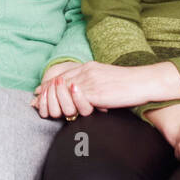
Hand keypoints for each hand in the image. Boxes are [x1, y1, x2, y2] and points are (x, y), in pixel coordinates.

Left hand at [31, 61, 179, 117]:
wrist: (144, 82)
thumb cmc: (128, 85)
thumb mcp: (105, 80)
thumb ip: (91, 85)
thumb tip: (79, 94)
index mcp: (88, 67)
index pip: (62, 75)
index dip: (47, 85)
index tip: (37, 93)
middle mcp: (87, 71)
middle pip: (58, 82)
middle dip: (44, 94)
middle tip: (35, 104)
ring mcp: (90, 80)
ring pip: (63, 91)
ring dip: (52, 102)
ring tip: (45, 110)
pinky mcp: (96, 91)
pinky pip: (76, 100)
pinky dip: (66, 106)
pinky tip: (62, 112)